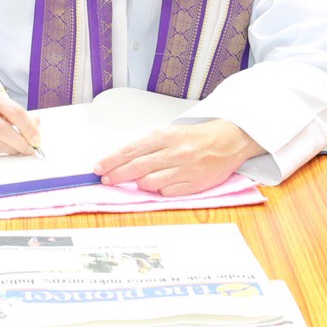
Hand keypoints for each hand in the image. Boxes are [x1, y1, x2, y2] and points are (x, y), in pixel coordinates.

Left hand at [97, 119, 254, 195]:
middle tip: (107, 180)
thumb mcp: (170, 133)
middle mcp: (173, 152)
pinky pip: (167, 193)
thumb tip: (122, 162)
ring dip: (140, 184)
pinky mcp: (194, 184)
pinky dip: (160, 191)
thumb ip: (148, 147)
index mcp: (165, 136)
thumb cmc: (195, 138)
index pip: (131, 150)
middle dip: (117, 175)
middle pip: (137, 168)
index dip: (112, 161)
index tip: (98, 168)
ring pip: (150, 183)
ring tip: (140, 181)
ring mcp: (184, 169)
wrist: (228, 140)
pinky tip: (161, 185)